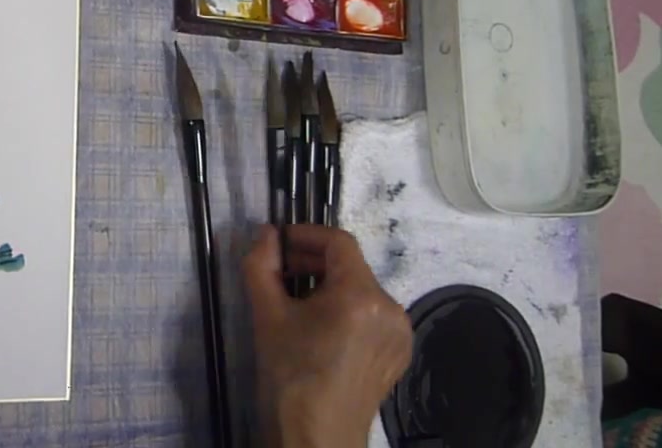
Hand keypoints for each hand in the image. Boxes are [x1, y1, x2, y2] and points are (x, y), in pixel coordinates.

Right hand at [243, 224, 412, 447]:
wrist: (316, 436)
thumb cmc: (290, 376)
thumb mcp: (267, 316)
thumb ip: (262, 265)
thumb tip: (266, 235)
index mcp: (361, 295)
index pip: (339, 242)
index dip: (306, 235)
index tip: (279, 242)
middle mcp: (391, 308)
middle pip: (351, 266)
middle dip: (314, 263)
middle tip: (280, 273)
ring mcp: (400, 332)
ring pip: (362, 291)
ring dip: (329, 287)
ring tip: (298, 305)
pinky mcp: (399, 352)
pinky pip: (373, 316)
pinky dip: (348, 311)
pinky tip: (322, 330)